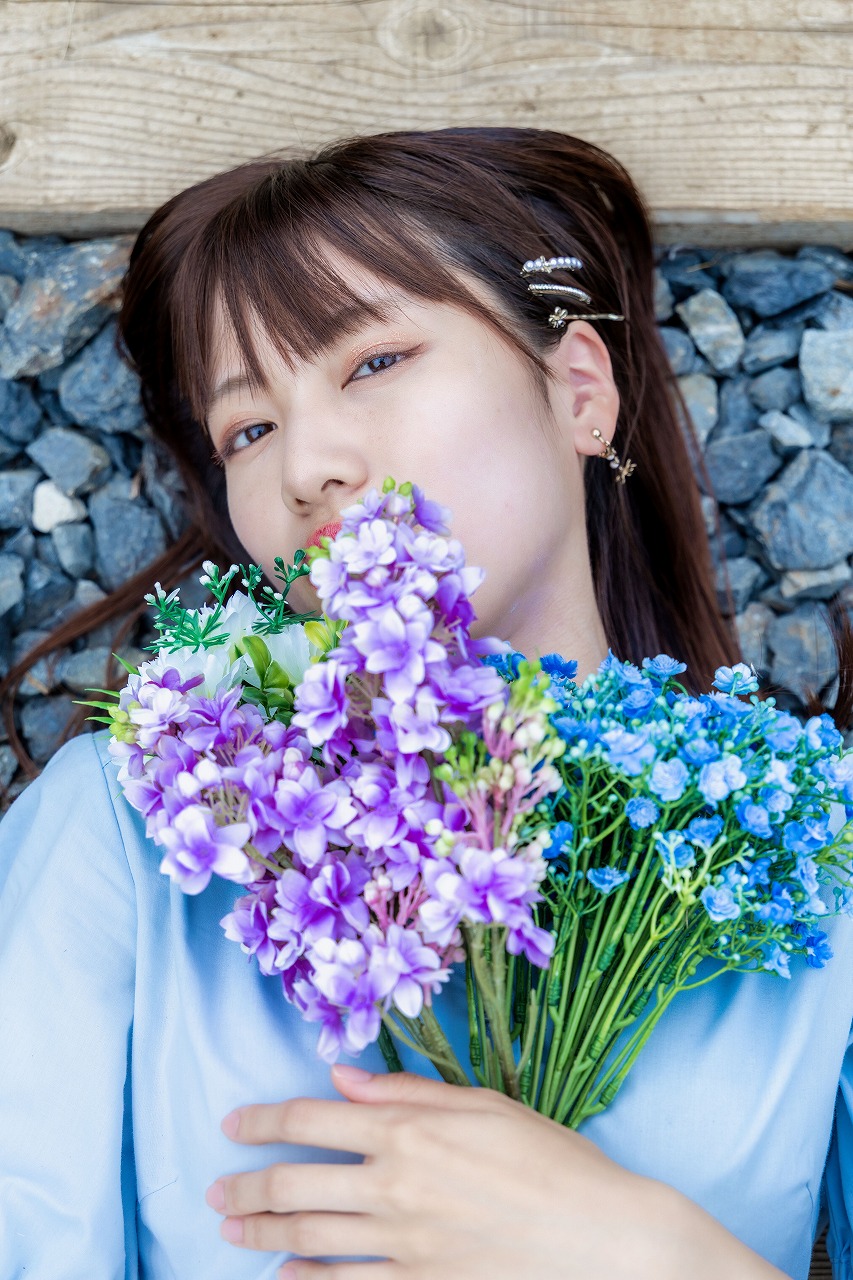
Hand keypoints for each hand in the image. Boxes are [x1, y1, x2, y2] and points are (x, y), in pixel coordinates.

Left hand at [206, 1066, 787, 1279]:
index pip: (311, 1120)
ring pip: (309, 1239)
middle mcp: (394, 1186)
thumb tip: (344, 1077)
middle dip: (246, 1186)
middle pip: (295, 1185)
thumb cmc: (552, 1161)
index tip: (232, 1125)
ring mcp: (403, 1245)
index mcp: (409, 1129)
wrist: (604, 1239)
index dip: (263, 1121)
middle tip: (216, 1188)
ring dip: (261, 1233)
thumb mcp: (485, 1104)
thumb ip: (407, 1091)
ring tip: (230, 1229)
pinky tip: (285, 1279)